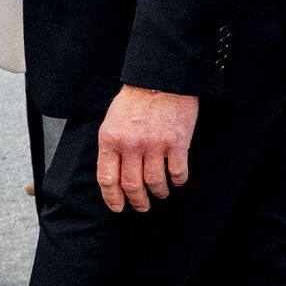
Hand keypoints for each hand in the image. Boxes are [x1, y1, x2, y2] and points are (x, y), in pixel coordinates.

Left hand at [96, 84, 199, 212]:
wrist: (161, 78)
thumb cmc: (136, 98)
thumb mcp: (112, 120)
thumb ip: (112, 146)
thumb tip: (114, 173)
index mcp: (111, 140)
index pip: (108, 179)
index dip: (112, 198)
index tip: (118, 207)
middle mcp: (131, 145)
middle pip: (132, 185)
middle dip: (137, 201)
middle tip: (142, 206)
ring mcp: (155, 145)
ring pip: (155, 183)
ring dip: (158, 193)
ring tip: (160, 193)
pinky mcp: (177, 143)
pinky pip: (177, 172)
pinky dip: (177, 181)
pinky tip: (176, 180)